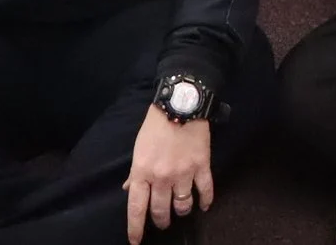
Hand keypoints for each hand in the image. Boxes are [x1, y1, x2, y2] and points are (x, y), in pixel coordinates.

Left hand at [124, 106, 214, 242]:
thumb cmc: (155, 126)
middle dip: (162, 221)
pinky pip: (206, 191)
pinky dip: (206, 201)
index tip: (136, 242)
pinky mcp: (202, 166)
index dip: (136, 228)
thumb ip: (135, 172)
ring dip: (182, 211)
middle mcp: (162, 177)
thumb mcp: (138, 148)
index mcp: (142, 172)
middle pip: (161, 211)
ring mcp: (183, 173)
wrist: (181, 104)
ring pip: (183, 205)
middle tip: (163, 222)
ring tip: (182, 210)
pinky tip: (205, 205)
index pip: (137, 208)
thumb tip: (129, 190)